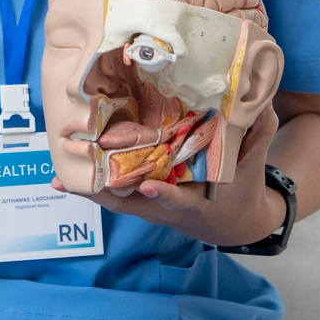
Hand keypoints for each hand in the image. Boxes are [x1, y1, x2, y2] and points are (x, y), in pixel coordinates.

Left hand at [57, 105, 284, 246]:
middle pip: (132, 203)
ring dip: (88, 189)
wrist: (230, 221)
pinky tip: (60, 176)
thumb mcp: (253, 162)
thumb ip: (258, 131)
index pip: (181, 201)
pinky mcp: (139, 199)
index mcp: (196, 202)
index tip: (152, 187)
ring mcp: (149, 206)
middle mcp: (166, 207)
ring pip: (114, 200)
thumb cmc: (241, 189)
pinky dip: (87, 187)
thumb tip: (260, 98)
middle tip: (78, 177)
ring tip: (60, 174)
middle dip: (106, 191)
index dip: (166, 197)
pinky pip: (109, 195)